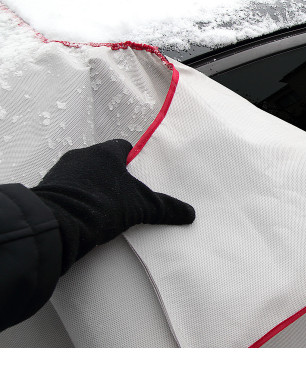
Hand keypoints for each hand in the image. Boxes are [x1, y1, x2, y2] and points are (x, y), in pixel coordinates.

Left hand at [32, 139, 194, 272]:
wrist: (59, 224)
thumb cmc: (102, 206)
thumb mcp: (140, 207)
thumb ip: (165, 208)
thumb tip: (189, 213)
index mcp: (106, 153)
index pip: (124, 148)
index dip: (133, 161)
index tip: (139, 177)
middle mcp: (82, 155)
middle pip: (104, 161)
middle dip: (113, 176)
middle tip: (125, 195)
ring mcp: (62, 171)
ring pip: (84, 175)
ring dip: (93, 187)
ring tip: (105, 208)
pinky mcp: (49, 188)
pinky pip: (68, 188)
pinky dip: (77, 198)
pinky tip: (86, 215)